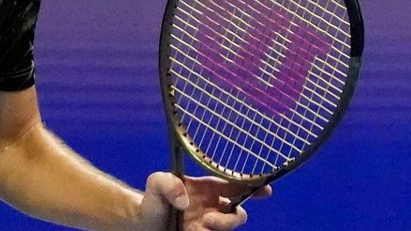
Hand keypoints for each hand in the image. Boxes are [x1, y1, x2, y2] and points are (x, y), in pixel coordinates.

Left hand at [138, 172, 271, 230]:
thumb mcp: (155, 185)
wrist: (144, 226)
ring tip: (200, 228)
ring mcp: (210, 225)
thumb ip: (166, 183)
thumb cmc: (152, 201)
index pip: (234, 185)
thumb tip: (184, 200)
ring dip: (221, 229)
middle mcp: (213, 207)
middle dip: (230, 219)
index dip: (252, 185)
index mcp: (207, 189)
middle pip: (238, 213)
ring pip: (229, 228)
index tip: (266, 189)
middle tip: (208, 221)